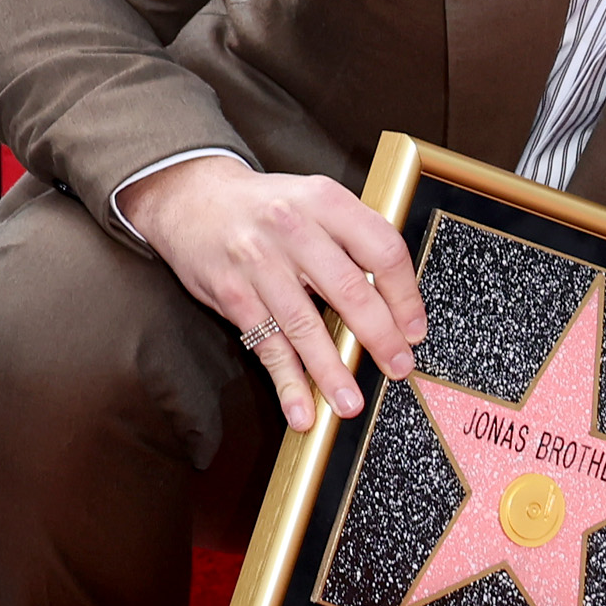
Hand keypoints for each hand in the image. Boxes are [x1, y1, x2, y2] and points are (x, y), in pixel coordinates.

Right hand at [119, 156, 424, 432]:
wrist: (191, 197)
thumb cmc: (267, 206)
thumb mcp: (315, 200)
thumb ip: (354, 239)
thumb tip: (397, 298)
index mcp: (326, 201)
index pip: (382, 249)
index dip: (405, 295)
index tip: (414, 329)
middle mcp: (294, 228)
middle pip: (349, 290)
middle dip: (380, 337)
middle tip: (397, 367)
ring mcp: (259, 261)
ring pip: (305, 325)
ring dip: (331, 371)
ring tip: (350, 403)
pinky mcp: (232, 292)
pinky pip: (266, 344)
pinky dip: (286, 381)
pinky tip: (301, 408)